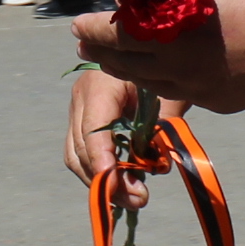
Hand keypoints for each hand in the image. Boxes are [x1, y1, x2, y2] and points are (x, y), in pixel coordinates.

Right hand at [65, 67, 158, 205]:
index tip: (116, 186)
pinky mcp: (81, 121)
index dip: (101, 161)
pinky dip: (99, 172)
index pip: (93, 130)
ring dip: (101, 182)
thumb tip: (158, 167)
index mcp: (100, 85)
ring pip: (75, 157)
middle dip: (106, 181)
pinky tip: (124, 184)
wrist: (147, 45)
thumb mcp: (169, 92)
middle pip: (80, 150)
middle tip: (139, 200)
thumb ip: (163, 126)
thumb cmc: (160, 65)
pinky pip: (81, 153)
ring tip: (134, 198)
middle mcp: (81, 98)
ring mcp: (77, 110)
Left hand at [72, 0, 244, 114]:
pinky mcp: (219, 102)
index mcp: (169, 32)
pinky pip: (182, 93)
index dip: (91, 29)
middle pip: (124, 64)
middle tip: (86, 43)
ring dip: (129, 70)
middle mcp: (177, 66)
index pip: (114, 33)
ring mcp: (199, 90)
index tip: (78, 25)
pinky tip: (163, 70)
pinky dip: (166, 80)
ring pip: (150, 84)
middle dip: (101, 52)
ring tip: (115, 59)